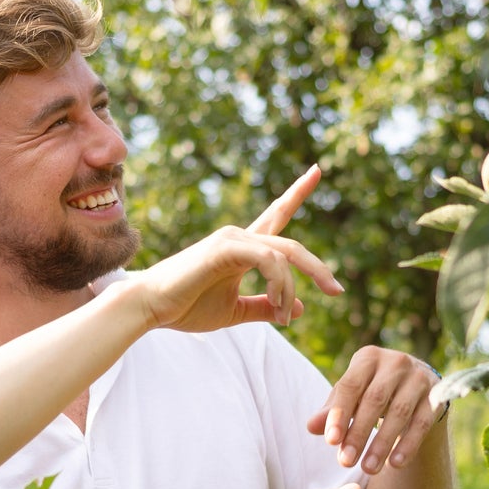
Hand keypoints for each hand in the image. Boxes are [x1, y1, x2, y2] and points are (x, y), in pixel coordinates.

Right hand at [124, 166, 340, 332]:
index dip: (297, 192)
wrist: (151, 308)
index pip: (276, 215)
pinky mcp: (225, 248)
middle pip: (292, 245)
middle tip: (338, 290)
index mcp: (243, 248)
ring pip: (284, 255)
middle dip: (318, 268)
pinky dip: (279, 282)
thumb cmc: (186, 307)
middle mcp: (239, 236)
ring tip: (286, 318)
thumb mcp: (236, 311)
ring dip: (290, 289)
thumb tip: (300, 306)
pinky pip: (269, 259)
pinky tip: (276, 302)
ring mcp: (232, 239)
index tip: (317, 170)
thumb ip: (266, 306)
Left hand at [309, 346, 443, 477]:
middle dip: (359, 433)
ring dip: (382, 443)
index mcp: (368, 358)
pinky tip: (395, 464)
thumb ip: (332, 411)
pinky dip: (409, 444)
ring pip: (400, 413)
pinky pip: (422, 422)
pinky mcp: (436, 395)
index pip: (350, 386)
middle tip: (345, 462)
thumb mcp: (351, 397)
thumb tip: (311, 427)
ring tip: (368, 469)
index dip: (339, 414)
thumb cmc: (372, 391)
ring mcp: (418, 378)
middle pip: (375, 400)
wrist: (416, 387)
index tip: (331, 442)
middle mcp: (395, 362)